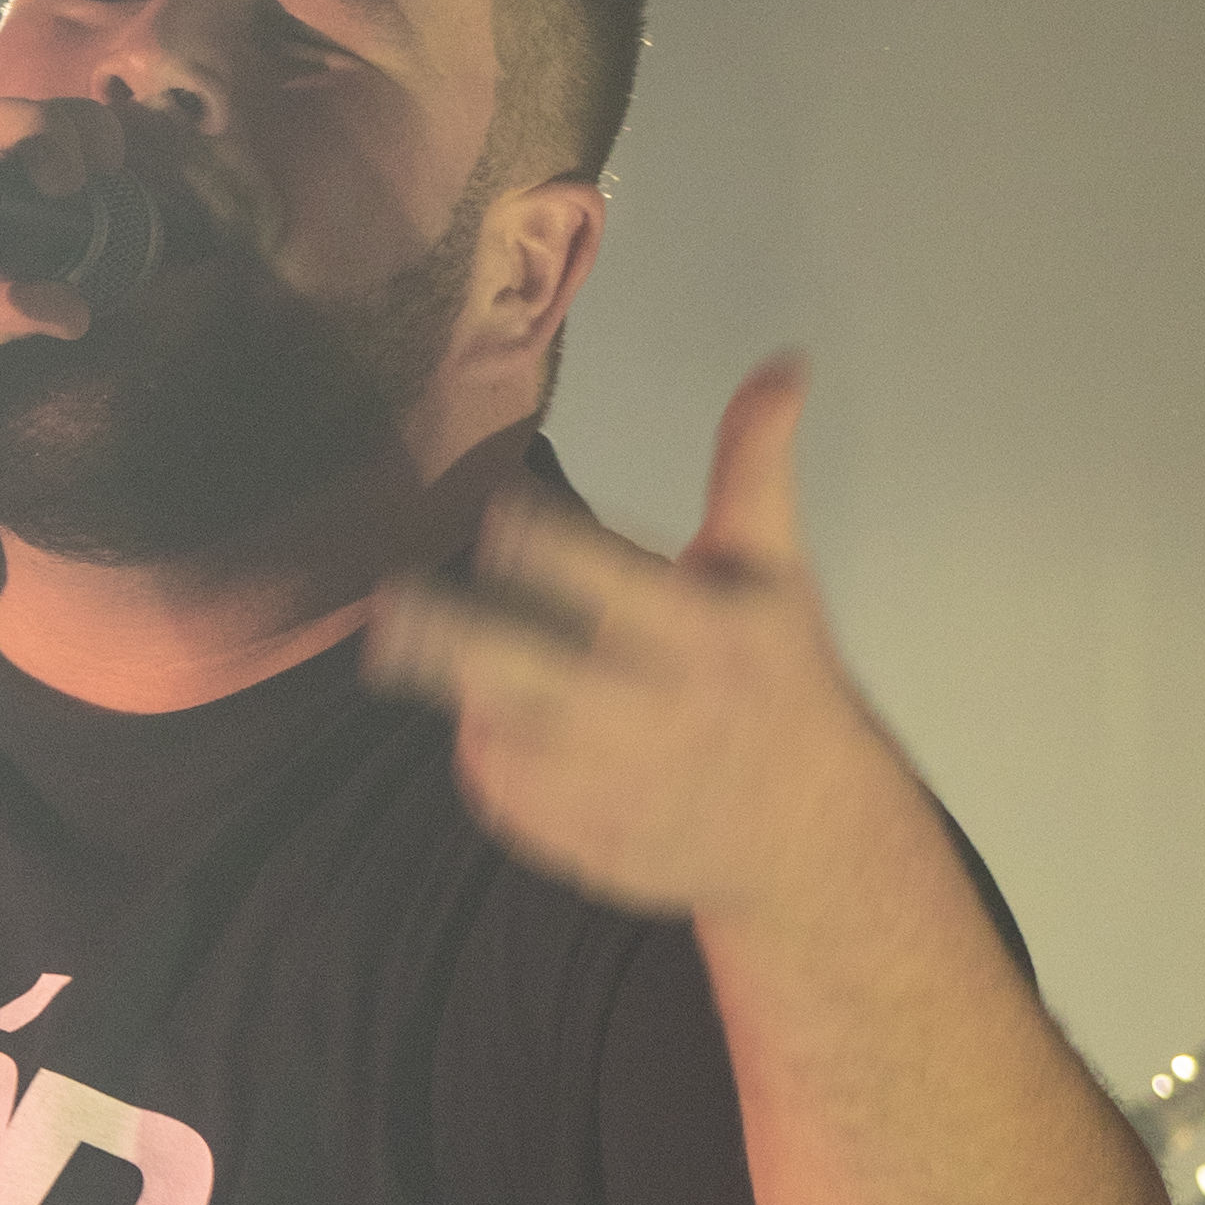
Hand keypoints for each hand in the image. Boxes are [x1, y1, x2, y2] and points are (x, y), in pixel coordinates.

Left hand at [358, 357, 909, 925]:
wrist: (812, 839)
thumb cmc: (783, 683)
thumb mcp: (775, 572)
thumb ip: (755, 466)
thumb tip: (783, 361)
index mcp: (696, 637)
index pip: (603, 582)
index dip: (542, 544)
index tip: (497, 511)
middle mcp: (648, 715)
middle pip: (525, 671)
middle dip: (450, 637)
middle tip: (391, 602)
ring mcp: (610, 789)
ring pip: (501, 736)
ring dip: (464, 695)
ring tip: (420, 653)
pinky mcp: (580, 842)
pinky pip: (502, 794)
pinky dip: (486, 757)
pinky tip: (498, 723)